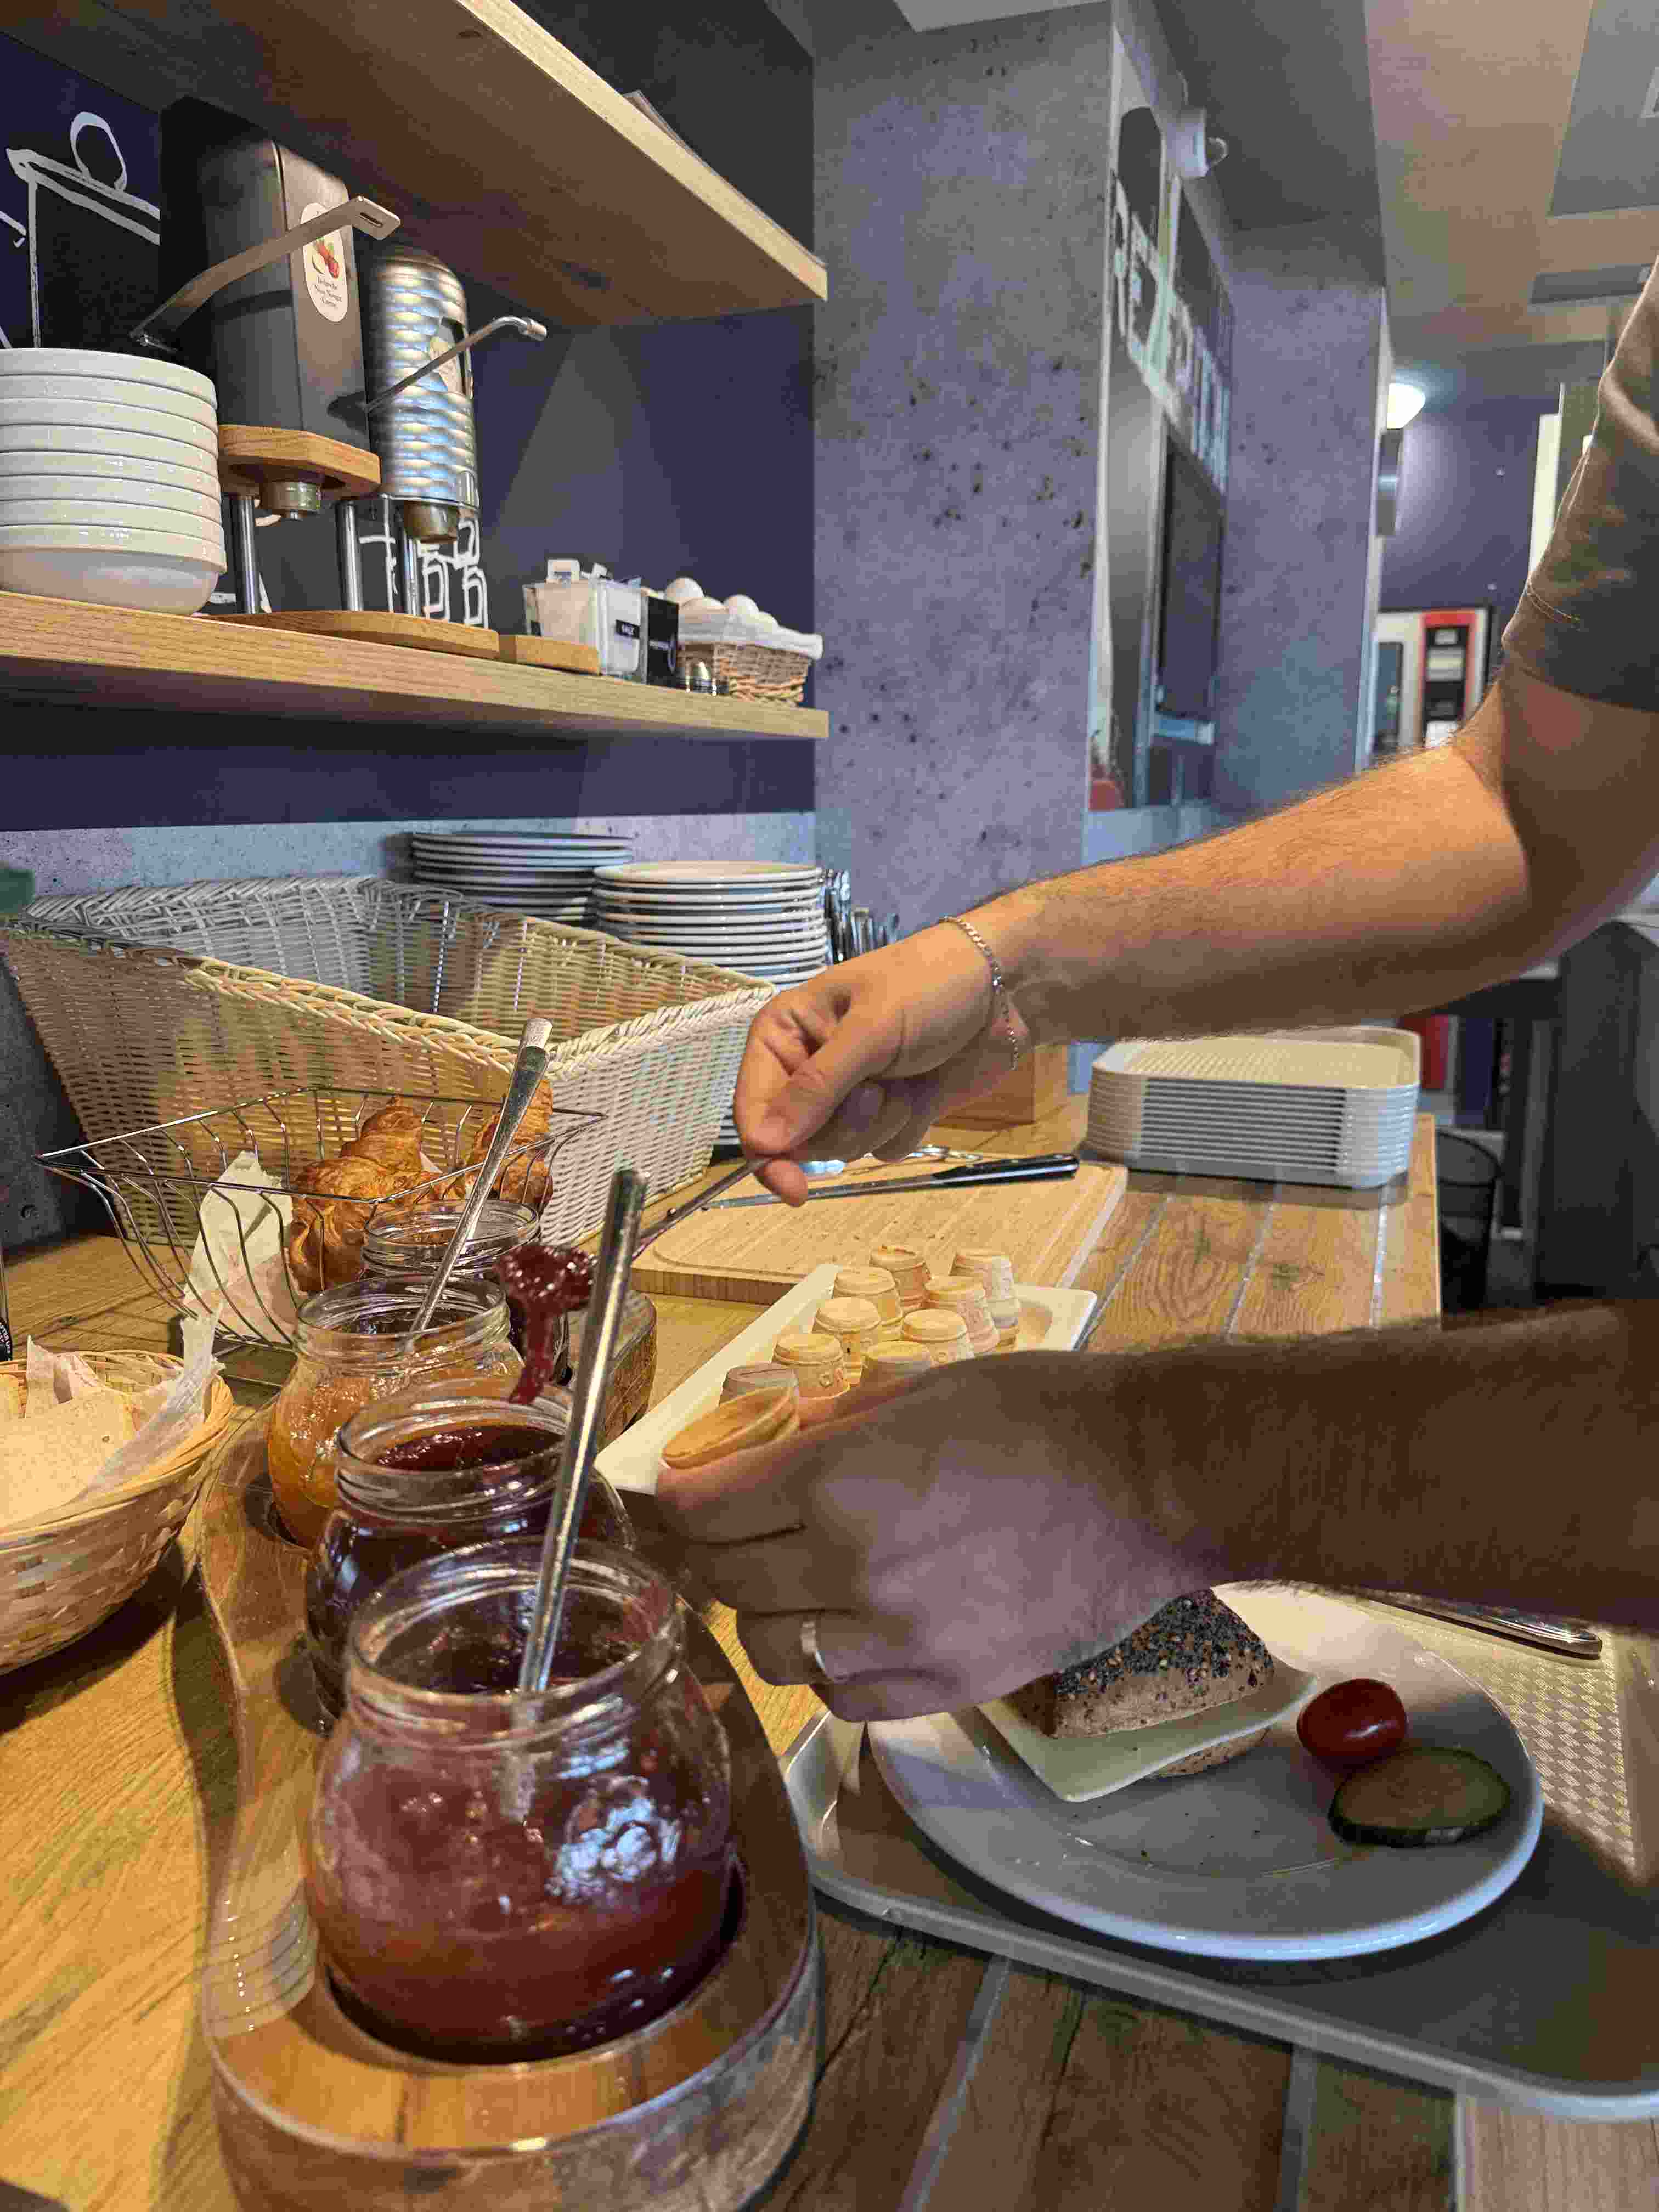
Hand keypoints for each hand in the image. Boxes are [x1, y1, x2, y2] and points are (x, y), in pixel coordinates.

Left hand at [655, 1356, 1214, 1721]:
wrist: (1150, 1482)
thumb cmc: (1042, 1414)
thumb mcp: (922, 1389)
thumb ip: (835, 1428)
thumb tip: (774, 1448)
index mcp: (839, 1479)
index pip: (707, 1510)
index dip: (674, 1506)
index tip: (670, 1501)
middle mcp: (853, 1566)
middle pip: (727, 1584)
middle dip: (706, 1561)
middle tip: (711, 1544)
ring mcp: (899, 1637)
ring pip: (774, 1653)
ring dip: (765, 1620)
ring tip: (787, 1592)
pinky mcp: (945, 1686)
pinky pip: (841, 1698)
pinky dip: (828, 1671)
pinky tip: (848, 1635)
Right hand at [732, 925, 1028, 1202]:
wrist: (1005, 990)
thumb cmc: (930, 987)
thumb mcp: (870, 1031)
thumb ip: (816, 1088)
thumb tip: (763, 1143)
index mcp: (785, 1032)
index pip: (754, 1108)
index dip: (768, 1151)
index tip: (793, 1187)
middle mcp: (808, 1065)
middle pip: (797, 1139)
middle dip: (842, 1125)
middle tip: (876, 1090)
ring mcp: (849, 1093)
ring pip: (841, 1150)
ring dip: (878, 1124)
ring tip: (904, 1080)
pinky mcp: (888, 1112)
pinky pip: (880, 1150)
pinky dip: (905, 1128)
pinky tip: (923, 1091)